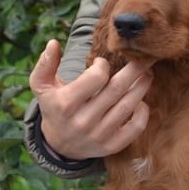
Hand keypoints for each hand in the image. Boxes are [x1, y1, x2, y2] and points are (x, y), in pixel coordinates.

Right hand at [29, 39, 152, 159]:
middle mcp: (84, 121)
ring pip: (128, 106)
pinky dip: (143, 112)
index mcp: (66, 104)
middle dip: (134, 70)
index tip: (102, 63)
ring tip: (146, 75)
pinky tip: (140, 101)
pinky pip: (136, 127)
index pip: (96, 78)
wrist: (60, 146)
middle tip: (142, 59)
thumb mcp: (42, 87)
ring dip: (142, 87)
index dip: (103, 65)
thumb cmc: (54, 108)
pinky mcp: (112, 146)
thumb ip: (45, 65)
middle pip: (117, 89)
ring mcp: (99, 135)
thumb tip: (53, 43)